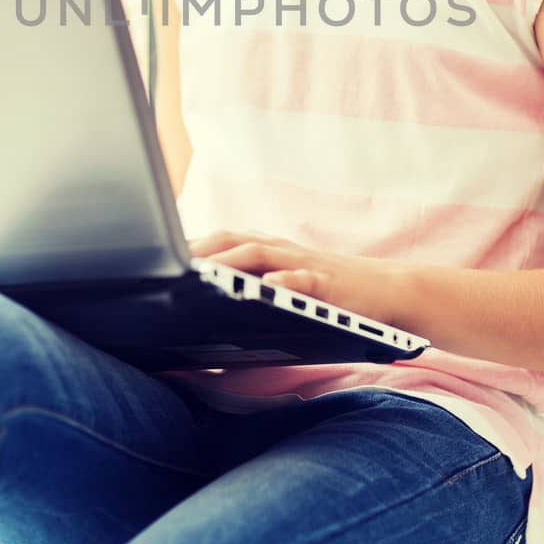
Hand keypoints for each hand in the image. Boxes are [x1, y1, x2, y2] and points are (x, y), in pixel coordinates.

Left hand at [187, 229, 412, 329]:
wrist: (386, 290)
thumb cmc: (329, 292)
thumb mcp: (286, 282)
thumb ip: (254, 285)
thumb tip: (210, 304)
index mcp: (269, 249)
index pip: (222, 239)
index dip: (189, 244)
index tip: (158, 254)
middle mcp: (281, 250)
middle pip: (233, 240)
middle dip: (200, 249)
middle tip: (169, 264)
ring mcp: (304, 264)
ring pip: (261, 254)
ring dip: (230, 261)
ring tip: (204, 272)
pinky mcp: (328, 284)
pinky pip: (303, 280)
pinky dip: (284, 281)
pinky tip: (268, 287)